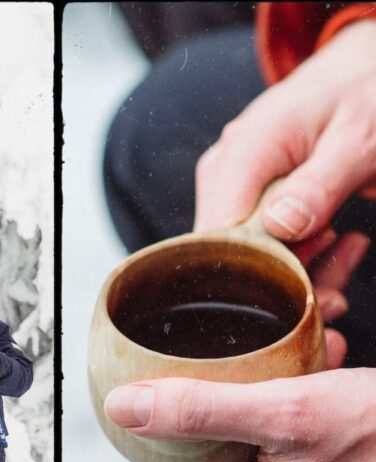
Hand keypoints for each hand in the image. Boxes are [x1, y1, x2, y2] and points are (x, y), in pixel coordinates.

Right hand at [194, 21, 375, 241]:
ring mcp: (225, 183)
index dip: (264, 262)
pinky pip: (250, 241)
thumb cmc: (364, 97)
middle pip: (227, 248)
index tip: (318, 261)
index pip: (223, 231)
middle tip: (337, 256)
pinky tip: (326, 237)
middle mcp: (222, 169)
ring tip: (339, 239)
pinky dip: (289, 251)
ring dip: (290, 261)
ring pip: (238, 252)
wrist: (358, 72)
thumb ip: (321, 184)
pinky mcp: (237, 195)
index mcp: (245, 148)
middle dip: (280, 266)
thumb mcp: (359, 139)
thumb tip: (280, 226)